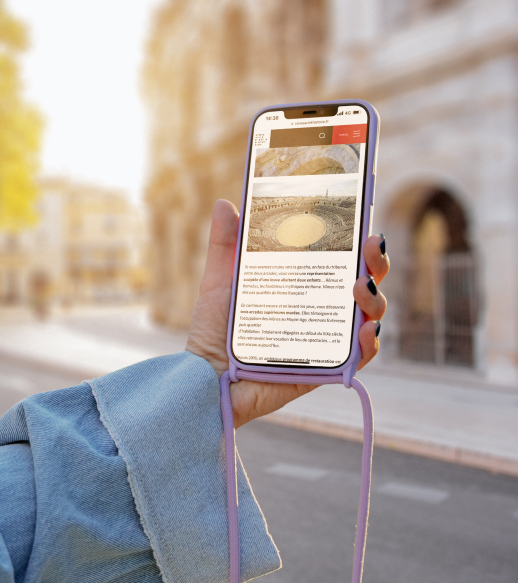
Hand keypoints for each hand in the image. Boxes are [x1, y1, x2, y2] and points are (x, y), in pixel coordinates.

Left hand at [184, 200, 388, 428]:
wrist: (206, 378)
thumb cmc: (214, 331)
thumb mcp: (219, 282)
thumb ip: (224, 244)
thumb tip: (225, 204)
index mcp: (301, 285)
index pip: (339, 257)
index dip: (356, 239)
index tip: (362, 218)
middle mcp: (320, 309)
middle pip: (363, 282)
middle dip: (375, 261)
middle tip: (371, 245)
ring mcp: (327, 338)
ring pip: (368, 315)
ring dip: (374, 298)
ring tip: (361, 286)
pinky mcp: (327, 368)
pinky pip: (359, 357)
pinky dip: (369, 343)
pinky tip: (365, 330)